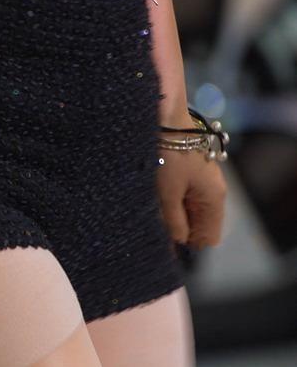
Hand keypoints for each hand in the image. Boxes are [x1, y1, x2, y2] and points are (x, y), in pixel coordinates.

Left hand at [155, 110, 227, 249]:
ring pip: (192, 212)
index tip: (168, 245)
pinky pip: (186, 198)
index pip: (210, 237)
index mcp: (213, 199)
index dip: (190, 245)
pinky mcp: (193, 173)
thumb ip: (174, 221)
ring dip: (175, 217)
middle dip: (181, 231)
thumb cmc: (168, 157)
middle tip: (156, 229)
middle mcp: (214, 192)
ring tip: (154, 213)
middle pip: (201, 225)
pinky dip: (174, 203)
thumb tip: (179, 241)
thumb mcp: (168, 193)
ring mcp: (204, 182)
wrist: (165, 121)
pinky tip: (157, 201)